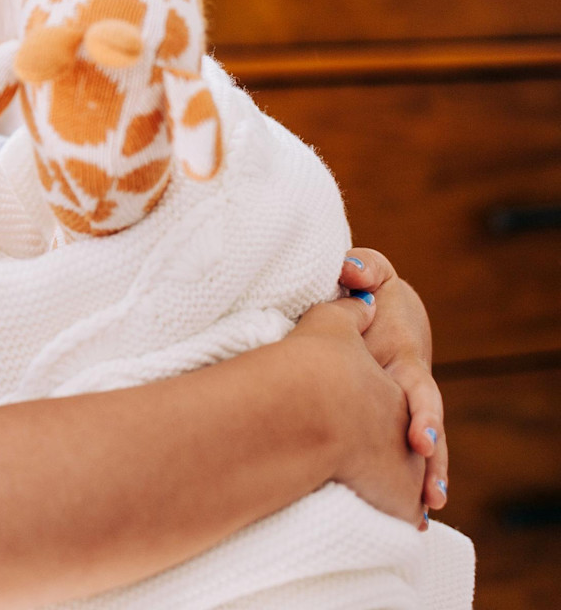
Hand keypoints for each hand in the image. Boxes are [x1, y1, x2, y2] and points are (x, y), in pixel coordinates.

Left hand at [286, 292, 426, 526]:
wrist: (366, 304)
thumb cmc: (361, 288)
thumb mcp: (366, 271)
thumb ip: (363, 267)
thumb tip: (349, 272)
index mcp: (402, 356)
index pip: (417, 389)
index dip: (420, 414)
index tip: (419, 440)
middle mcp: (404, 386)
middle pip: (423, 428)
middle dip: (428, 460)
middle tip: (431, 490)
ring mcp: (395, 404)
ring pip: (417, 446)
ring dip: (424, 476)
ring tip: (427, 509)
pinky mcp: (379, 416)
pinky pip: (391, 451)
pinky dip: (399, 481)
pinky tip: (406, 513)